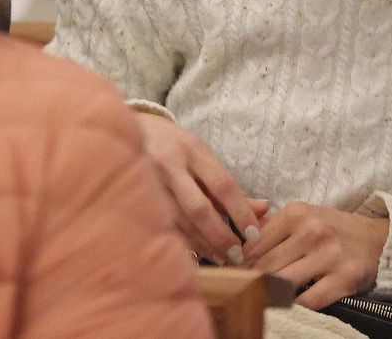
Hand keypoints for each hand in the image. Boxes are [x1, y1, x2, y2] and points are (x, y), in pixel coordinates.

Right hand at [135, 113, 264, 263]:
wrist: (127, 132)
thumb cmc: (174, 147)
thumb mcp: (202, 156)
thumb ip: (229, 186)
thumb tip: (264, 210)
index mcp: (192, 150)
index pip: (222, 185)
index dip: (241, 212)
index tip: (255, 235)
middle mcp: (170, 165)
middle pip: (198, 208)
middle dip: (221, 235)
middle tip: (238, 255)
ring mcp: (148, 183)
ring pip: (179, 223)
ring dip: (203, 244)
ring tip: (222, 258)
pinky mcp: (134, 200)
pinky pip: (163, 227)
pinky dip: (183, 242)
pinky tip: (198, 253)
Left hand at [244, 202, 389, 309]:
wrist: (378, 239)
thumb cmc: (332, 229)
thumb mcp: (303, 216)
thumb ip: (269, 226)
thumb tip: (232, 241)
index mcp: (297, 213)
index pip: (253, 244)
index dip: (240, 263)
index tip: (234, 275)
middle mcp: (313, 230)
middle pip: (266, 265)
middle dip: (252, 281)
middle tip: (244, 291)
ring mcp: (330, 255)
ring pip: (283, 283)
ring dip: (272, 294)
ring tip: (264, 298)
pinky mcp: (345, 278)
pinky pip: (309, 301)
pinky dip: (296, 306)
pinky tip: (291, 305)